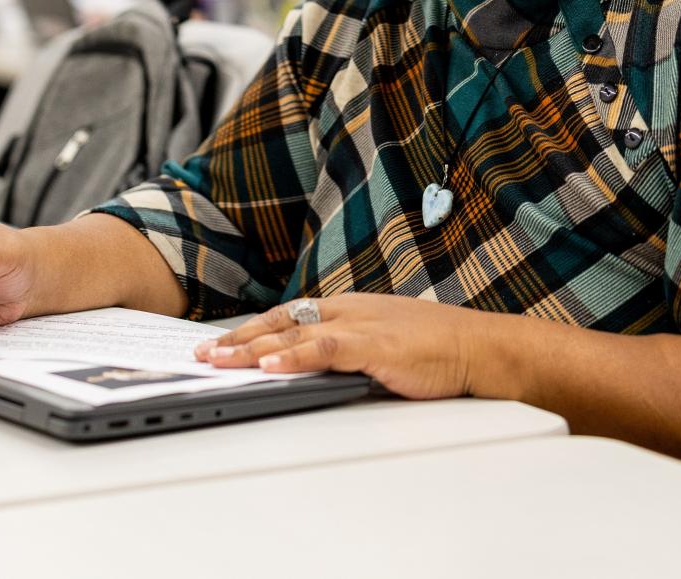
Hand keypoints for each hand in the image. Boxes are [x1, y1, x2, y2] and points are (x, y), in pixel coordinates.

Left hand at [195, 294, 496, 400]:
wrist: (477, 346)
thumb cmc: (437, 349)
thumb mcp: (384, 345)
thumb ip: (350, 353)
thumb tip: (316, 371)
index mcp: (349, 309)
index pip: (290, 316)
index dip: (254, 330)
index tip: (223, 342)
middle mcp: (348, 310)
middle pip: (282, 321)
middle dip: (239, 338)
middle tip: (202, 353)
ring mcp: (360, 325)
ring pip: (294, 332)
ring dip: (252, 348)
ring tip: (219, 360)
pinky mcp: (374, 345)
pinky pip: (325, 348)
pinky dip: (295, 355)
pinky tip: (270, 363)